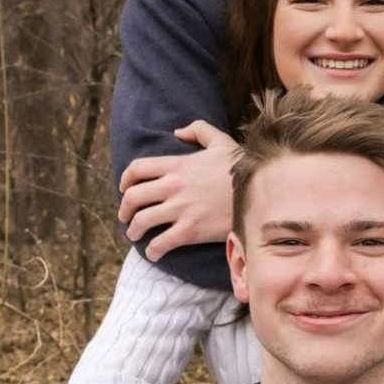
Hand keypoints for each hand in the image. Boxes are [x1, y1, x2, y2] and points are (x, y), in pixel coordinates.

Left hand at [117, 121, 239, 259]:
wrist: (259, 193)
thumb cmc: (241, 168)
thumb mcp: (221, 141)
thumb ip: (199, 130)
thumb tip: (178, 132)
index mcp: (177, 165)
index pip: (137, 169)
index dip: (125, 180)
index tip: (123, 190)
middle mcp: (173, 186)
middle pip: (133, 197)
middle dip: (124, 210)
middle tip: (126, 218)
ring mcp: (180, 209)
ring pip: (142, 222)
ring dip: (134, 231)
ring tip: (135, 236)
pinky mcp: (190, 230)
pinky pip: (161, 243)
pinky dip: (152, 251)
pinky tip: (154, 253)